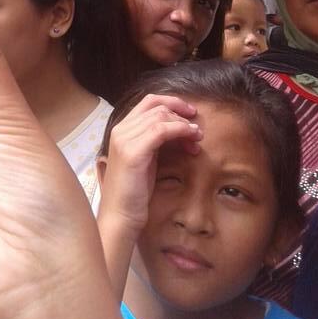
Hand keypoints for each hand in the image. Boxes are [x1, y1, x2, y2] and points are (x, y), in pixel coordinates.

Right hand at [97, 93, 200, 297]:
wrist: (121, 216)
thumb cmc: (135, 193)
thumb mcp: (148, 161)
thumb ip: (157, 142)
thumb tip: (180, 131)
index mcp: (122, 130)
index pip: (148, 102)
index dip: (171, 103)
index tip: (190, 114)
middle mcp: (120, 130)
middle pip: (155, 104)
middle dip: (180, 111)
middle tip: (197, 128)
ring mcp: (124, 139)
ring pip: (159, 115)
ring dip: (183, 123)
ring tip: (197, 138)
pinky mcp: (132, 152)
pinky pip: (160, 130)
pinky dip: (179, 131)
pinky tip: (190, 141)